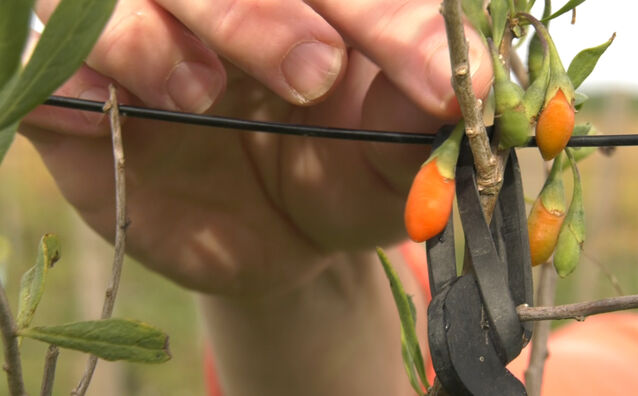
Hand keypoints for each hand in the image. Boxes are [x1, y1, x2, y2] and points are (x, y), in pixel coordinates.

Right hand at [21, 0, 491, 295]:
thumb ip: (420, 123)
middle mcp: (224, 6)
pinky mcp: (85, 94)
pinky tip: (123, 112)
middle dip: (258, 9)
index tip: (437, 82)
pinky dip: (82, 69)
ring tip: (202, 92)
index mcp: (312, 3)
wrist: (279, 243)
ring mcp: (147, 37)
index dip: (388, 17)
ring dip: (159, 30)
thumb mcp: (389, 166)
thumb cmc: (341, 183)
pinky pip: (52, 53)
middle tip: (314, 72)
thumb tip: (465, 88)